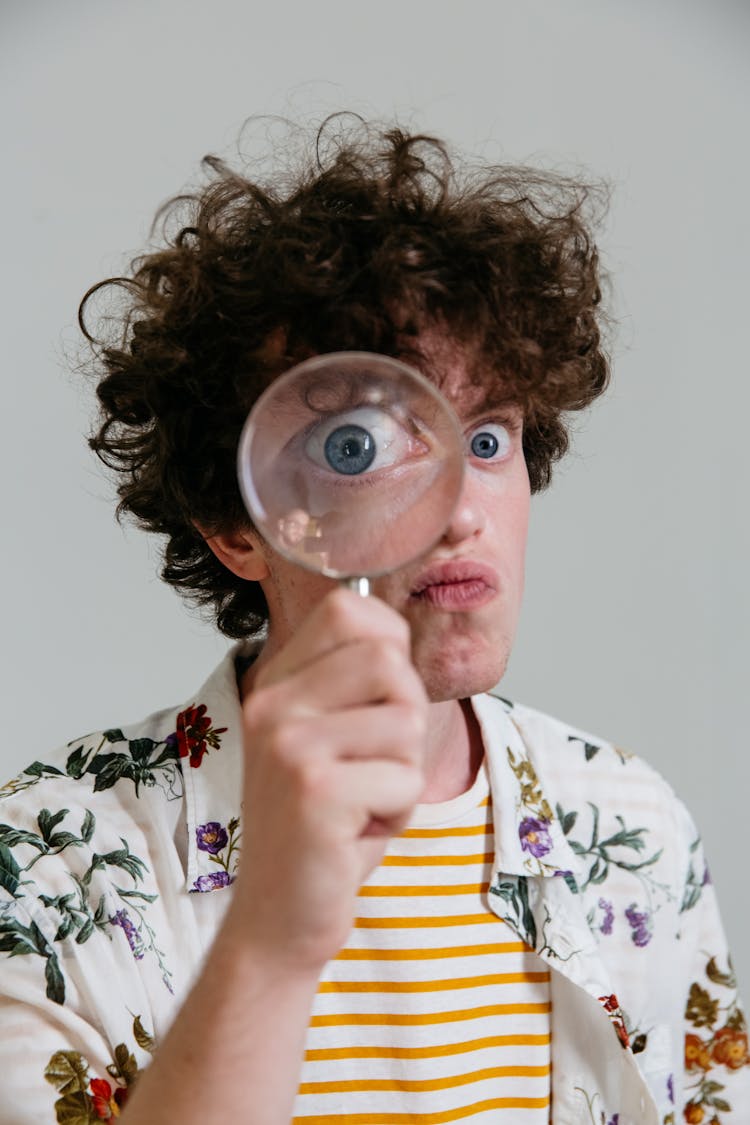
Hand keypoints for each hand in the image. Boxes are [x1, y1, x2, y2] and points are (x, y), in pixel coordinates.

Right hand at [226, 588, 427, 971]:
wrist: (279, 915)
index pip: (348, 608)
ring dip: (404, 770)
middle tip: (377, 762)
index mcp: (276, 684)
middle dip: (406, 716)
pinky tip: (357, 831)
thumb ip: (356, 682)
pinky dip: (398, 811)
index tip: (382, 697)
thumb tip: (395, 627)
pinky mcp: (315, 791)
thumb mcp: (333, 738)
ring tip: (363, 800)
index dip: (389, 641)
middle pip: (388, 659)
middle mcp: (273, 704)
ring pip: (406, 720)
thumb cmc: (323, 825)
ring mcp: (288, 745)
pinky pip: (405, 777)